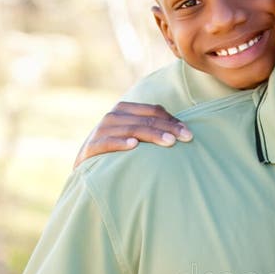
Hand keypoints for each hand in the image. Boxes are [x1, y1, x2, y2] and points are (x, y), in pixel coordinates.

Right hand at [74, 101, 191, 167]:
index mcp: (125, 109)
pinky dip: (120, 143)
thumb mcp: (132, 133)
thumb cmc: (117, 148)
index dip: (172, 120)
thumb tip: (182, 130)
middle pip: (146, 120)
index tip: (189, 133)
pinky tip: (133, 146)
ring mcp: (102, 130)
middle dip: (168, 128)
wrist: (85, 164)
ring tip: (169, 142)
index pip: (153, 111)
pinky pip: (108, 143)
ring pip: (131, 129)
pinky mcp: (92, 147)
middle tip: (187, 138)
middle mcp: (114, 116)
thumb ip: (151, 128)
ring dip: (151, 135)